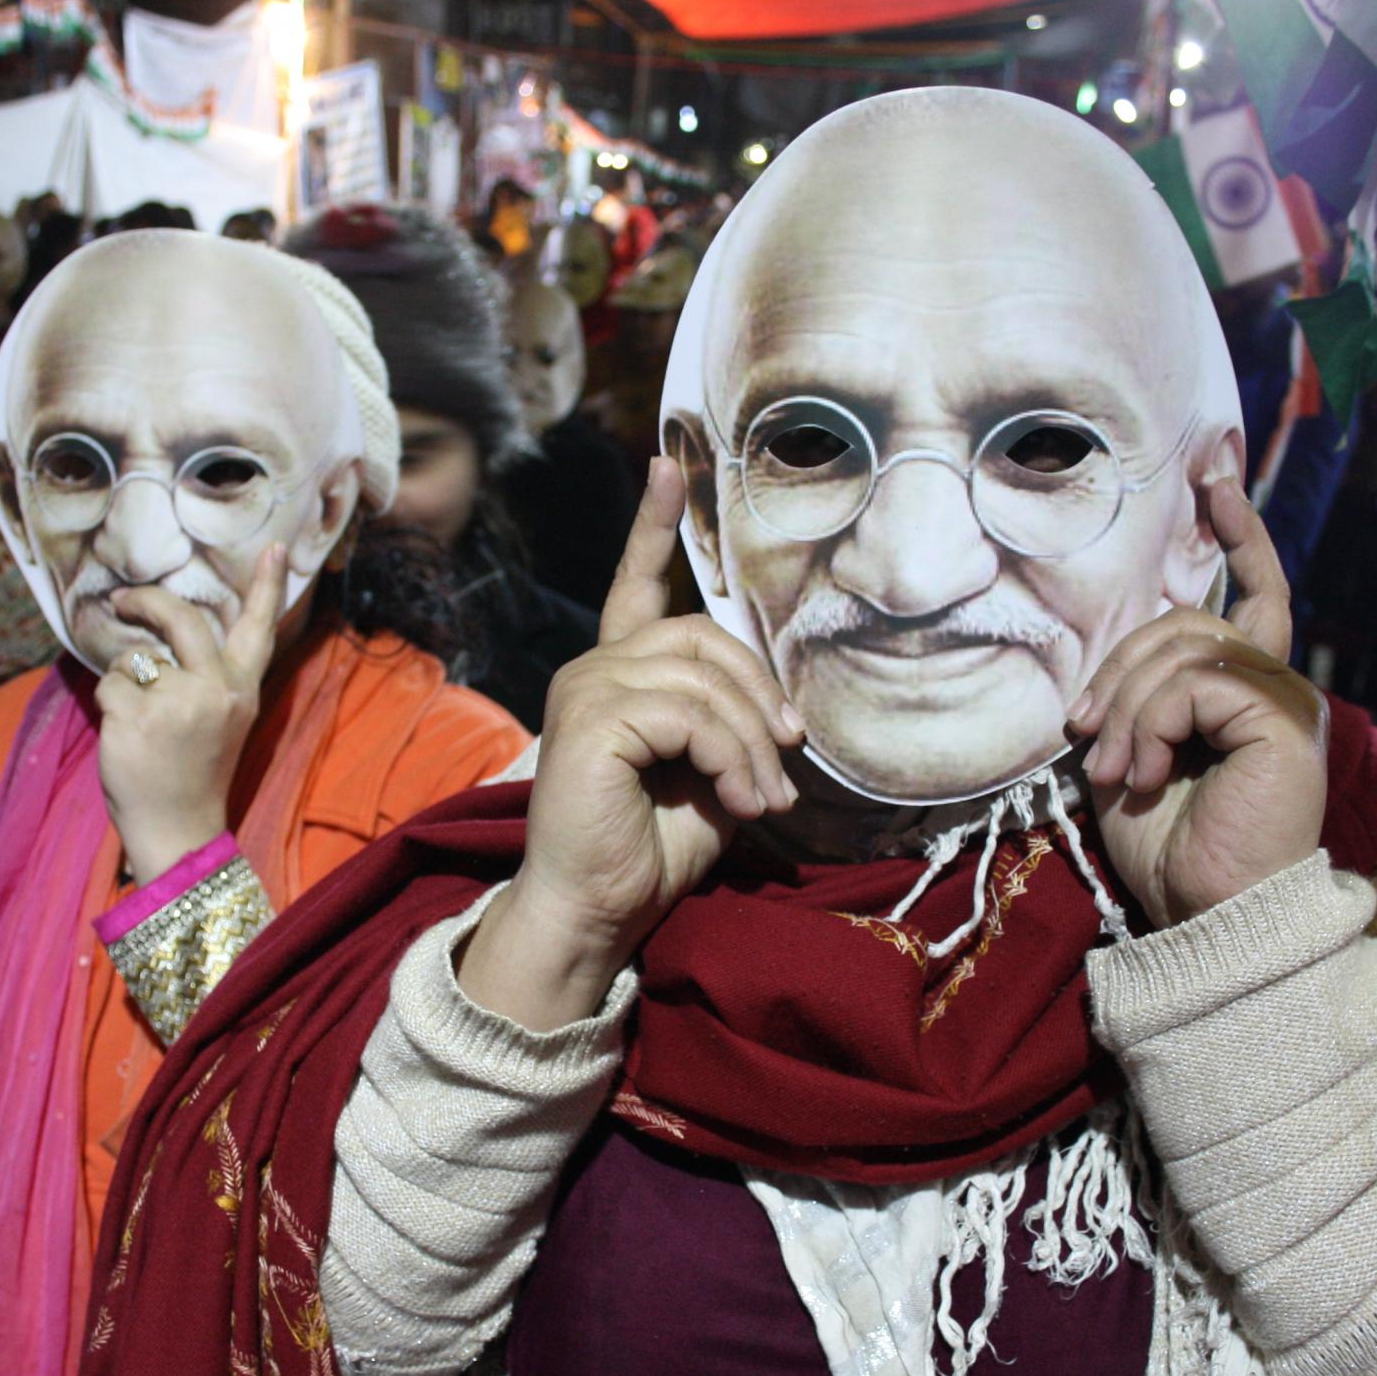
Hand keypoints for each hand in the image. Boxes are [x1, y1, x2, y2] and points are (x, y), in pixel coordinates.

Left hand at [94, 545, 286, 886]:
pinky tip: (126, 738)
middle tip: (123, 601)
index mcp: (241, 690)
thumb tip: (162, 634)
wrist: (179, 832)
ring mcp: (177, 700)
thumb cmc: (193, 775)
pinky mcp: (138, 714)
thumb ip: (207, 677)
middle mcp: (217, 689)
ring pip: (134, 658)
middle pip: (180, 618)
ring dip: (124, 683)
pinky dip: (108, 706)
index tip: (274, 546)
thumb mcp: (220, 721)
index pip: (258, 629)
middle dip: (145, 602)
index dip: (265, 586)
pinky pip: (109, 685)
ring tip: (140, 725)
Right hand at [459, 459, 803, 1030]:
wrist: (601, 912)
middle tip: (790, 758)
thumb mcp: (713, 776)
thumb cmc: (653, 851)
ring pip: (701, 676)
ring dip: (751, 740)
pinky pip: (686, 713)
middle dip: (760, 693)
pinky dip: (729, 756)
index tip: (670, 464)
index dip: (654, 526)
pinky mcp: (590, 720)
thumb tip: (784, 712)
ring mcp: (586, 689)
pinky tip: (739, 799)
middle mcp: (595, 669)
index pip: (634, 585)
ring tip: (766, 798)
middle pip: (701, 634)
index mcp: (621, 675)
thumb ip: (733, 725)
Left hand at [1066, 480, 1328, 930]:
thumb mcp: (1138, 753)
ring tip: (1116, 770)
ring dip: (1128, 707)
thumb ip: (1142, 693)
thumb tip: (1121, 653)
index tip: (1215, 480)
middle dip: (1120, 668)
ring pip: (1184, 648)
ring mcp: (1288, 699)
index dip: (1241, 535)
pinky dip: (1151, 722)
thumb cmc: (1169, 848)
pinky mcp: (1283, 719)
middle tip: (1086, 734)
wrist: (1207, 916)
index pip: (1255, 594)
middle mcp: (1279, 686)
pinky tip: (1145, 772)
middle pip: (1187, 621)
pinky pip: (1194, 682)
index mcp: (1250, 691)